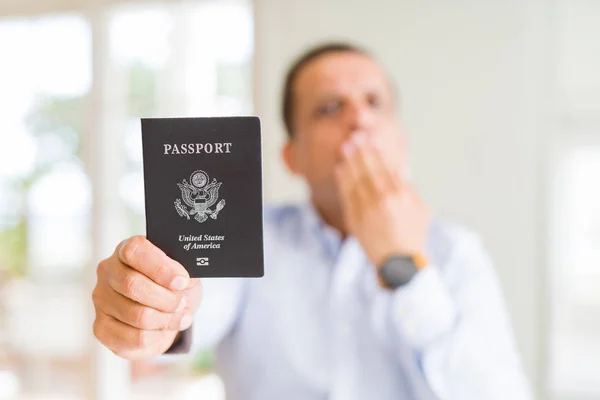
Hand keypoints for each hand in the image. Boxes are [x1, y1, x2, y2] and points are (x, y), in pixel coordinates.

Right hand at [92, 236, 201, 359]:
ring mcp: (101, 300)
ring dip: (165, 319)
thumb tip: (182, 280)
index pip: (134, 251)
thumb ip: (183, 272)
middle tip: (182, 303)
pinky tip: (164, 330)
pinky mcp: (102, 328)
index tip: (182, 281)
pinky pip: (134, 338)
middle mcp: (108, 272)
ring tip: (179, 317)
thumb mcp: (183, 274)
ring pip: (136, 315)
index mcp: (126, 250)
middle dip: (166, 298)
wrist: (166, 314)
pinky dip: (157, 336)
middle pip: (132, 285)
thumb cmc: (172, 288)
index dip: (160, 268)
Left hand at [335, 132, 429, 267]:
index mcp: (399, 197)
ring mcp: (366, 211)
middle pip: (367, 170)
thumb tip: (401, 168)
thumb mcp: (421, 211)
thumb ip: (410, 189)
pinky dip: (343, 181)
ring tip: (345, 148)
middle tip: (354, 137)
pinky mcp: (355, 220)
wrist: (399, 264)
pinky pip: (346, 195)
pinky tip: (340, 169)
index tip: (371, 140)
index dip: (376, 153)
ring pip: (355, 181)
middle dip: (360, 152)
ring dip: (349, 162)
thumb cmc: (413, 237)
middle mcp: (381, 201)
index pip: (384, 168)